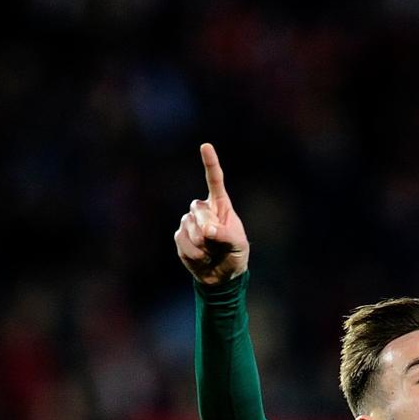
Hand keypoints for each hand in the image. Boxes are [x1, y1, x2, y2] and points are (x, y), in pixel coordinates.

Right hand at [174, 143, 249, 284]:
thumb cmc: (235, 254)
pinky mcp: (180, 236)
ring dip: (202, 246)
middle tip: (218, 243)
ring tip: (212, 251)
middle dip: (208, 230)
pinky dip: (194, 254)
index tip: (206, 146)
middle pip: (199, 210)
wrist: (222, 274)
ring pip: (190, 229)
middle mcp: (203, 209)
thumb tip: (207, 231)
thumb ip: (225, 235)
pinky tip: (202, 257)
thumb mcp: (238, 244)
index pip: (214, 180)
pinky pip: (183, 243)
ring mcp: (189, 222)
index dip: (210, 163)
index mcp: (220, 204)